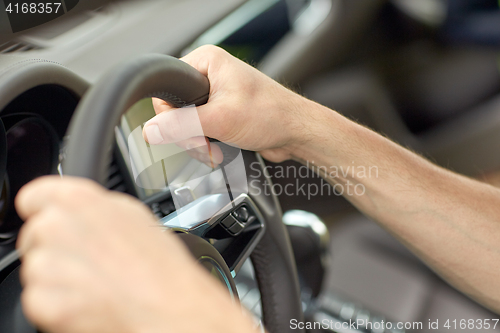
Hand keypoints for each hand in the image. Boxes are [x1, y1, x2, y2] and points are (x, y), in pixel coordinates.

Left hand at [16, 176, 257, 332]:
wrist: (167, 308)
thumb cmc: (159, 266)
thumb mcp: (132, 214)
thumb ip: (94, 206)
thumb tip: (80, 209)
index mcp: (77, 199)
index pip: (32, 196)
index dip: (44, 211)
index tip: (57, 222)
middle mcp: (55, 226)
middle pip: (34, 234)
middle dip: (55, 247)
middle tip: (89, 260)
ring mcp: (45, 264)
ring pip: (36, 267)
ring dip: (57, 277)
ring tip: (95, 282)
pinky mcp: (42, 301)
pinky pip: (38, 299)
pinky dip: (58, 304)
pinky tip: (89, 300)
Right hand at [142, 45, 313, 162]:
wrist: (296, 132)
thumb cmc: (272, 114)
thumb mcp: (220, 119)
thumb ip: (182, 125)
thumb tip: (152, 130)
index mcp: (207, 62)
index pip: (167, 90)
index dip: (171, 116)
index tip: (186, 131)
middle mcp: (210, 75)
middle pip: (175, 111)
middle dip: (188, 135)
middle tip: (204, 144)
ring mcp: (215, 96)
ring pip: (186, 125)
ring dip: (198, 143)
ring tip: (215, 150)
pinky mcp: (221, 113)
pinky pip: (200, 132)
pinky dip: (205, 145)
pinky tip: (219, 150)